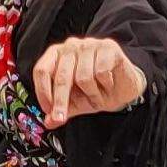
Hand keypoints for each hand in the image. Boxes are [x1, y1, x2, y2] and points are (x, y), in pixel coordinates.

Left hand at [28, 36, 145, 126]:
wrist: (124, 87)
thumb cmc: (97, 90)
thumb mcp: (75, 102)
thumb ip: (61, 110)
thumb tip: (48, 122)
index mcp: (57, 55)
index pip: (42, 70)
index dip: (42, 92)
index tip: (48, 110)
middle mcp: (71, 46)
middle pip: (61, 76)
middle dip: (61, 101)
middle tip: (61, 117)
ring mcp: (90, 44)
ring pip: (83, 77)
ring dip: (91, 94)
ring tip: (98, 96)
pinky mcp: (108, 47)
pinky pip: (102, 72)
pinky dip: (105, 85)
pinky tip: (108, 85)